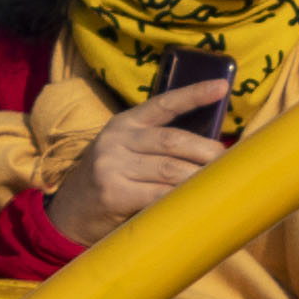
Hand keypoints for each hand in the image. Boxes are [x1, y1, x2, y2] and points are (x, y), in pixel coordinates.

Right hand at [62, 69, 232, 240]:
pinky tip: (197, 203)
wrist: (70, 212)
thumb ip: (157, 144)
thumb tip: (211, 148)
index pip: (164, 104)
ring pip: (170, 170)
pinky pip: (158, 195)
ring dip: (199, 178)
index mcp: (124, 123)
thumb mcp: (127, 150)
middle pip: (173, 141)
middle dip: (206, 151)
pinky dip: (182, 200)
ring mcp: (112, 166)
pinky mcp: (113, 193)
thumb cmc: (112, 179)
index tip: (222, 86)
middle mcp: (116, 139)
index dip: (194, 94)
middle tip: (228, 162)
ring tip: (218, 184)